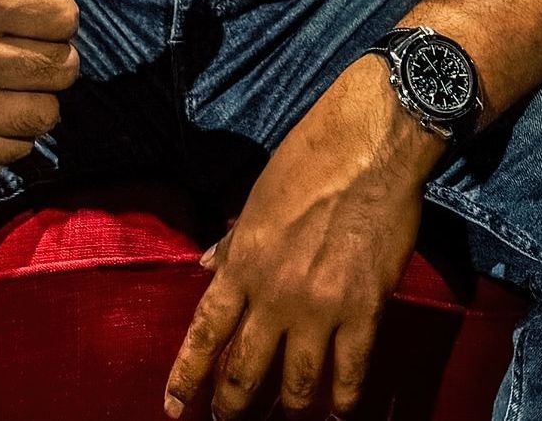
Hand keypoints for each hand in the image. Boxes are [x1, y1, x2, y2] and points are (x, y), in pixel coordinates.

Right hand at [0, 0, 80, 169]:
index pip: (66, 17)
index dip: (53, 14)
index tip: (27, 12)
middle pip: (64, 68)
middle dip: (48, 56)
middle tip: (17, 47)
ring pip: (47, 113)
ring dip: (34, 97)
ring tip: (5, 78)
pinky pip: (19, 148)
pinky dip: (10, 132)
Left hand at [164, 53, 441, 418]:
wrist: (368, 149)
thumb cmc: (308, 160)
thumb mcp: (257, 197)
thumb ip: (233, 239)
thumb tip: (208, 265)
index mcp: (243, 260)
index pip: (206, 330)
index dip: (187, 374)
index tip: (173, 406)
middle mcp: (275, 292)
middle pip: (245, 367)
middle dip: (231, 404)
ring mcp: (320, 306)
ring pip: (296, 381)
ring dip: (286, 406)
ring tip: (283, 417)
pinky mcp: (364, 310)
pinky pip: (350, 371)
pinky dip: (342, 399)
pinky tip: (337, 412)